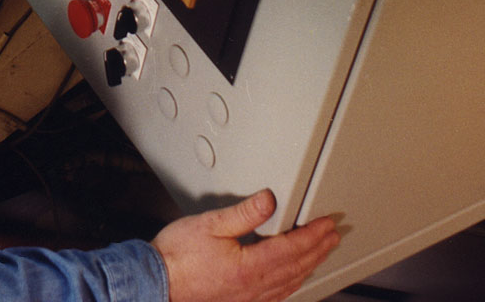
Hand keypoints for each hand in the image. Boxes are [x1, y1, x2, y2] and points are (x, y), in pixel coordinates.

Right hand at [153, 190, 339, 301]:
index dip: (314, 235)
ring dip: (310, 265)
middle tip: (334, 235)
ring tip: (321, 253)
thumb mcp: (210, 224)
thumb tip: (269, 200)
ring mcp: (250, 298)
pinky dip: (294, 283)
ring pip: (292, 283)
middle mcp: (255, 286)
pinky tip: (294, 279)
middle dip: (319, 249)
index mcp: (250, 266)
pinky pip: (279, 295)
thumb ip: (243, 213)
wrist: (159, 282)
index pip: (292, 248)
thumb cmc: (178, 255)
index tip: (327, 224)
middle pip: (298, 267)